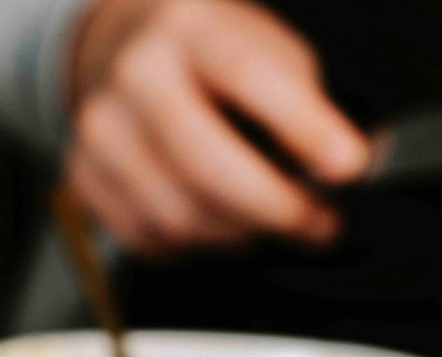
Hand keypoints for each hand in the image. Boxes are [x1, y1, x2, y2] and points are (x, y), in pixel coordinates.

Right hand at [64, 0, 368, 252]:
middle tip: (322, 224)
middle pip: (207, 165)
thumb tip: (354, 166)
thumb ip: (307, 106)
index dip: (304, 127)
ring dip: (240, 233)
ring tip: (264, 217)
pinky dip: (197, 244)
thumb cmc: (212, 60)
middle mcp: (136, 74)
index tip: (350, 166)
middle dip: (277, 209)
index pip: (248, 75)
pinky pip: (155, 240)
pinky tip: (214, 217)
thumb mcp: (268, 52)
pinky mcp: (87, 180)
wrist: (123, 49)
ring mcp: (103, 130)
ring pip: (183, 219)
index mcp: (190, 27)